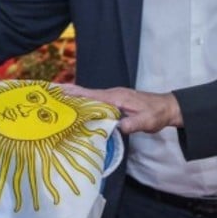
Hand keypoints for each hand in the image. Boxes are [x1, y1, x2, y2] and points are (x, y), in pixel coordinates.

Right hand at [63, 85, 181, 133]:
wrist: (167, 108)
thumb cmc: (157, 114)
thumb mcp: (146, 122)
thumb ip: (132, 124)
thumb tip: (118, 127)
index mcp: (116, 97)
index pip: (92, 94)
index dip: (75, 93)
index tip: (58, 90)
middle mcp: (112, 95)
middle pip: (86, 94)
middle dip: (69, 93)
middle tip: (49, 94)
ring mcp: (113, 98)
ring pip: (90, 97)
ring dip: (75, 98)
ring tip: (56, 100)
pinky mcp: (115, 102)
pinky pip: (96, 102)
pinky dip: (84, 103)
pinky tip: (76, 108)